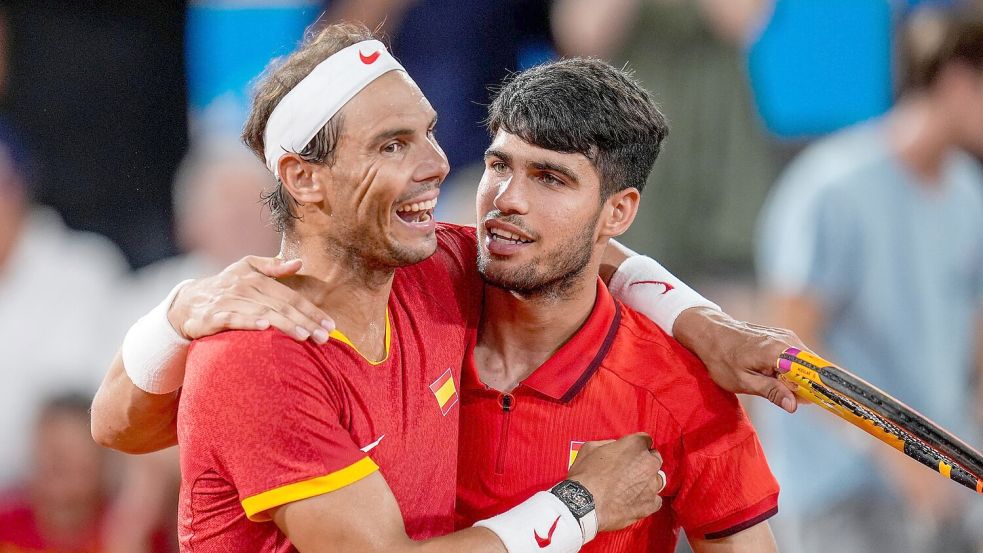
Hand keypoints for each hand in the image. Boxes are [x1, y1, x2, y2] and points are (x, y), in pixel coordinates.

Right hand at [167, 256, 334, 342]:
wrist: (186, 302)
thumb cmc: (224, 286)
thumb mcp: (246, 269)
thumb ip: (272, 267)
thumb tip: (298, 262)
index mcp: (256, 279)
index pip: (291, 296)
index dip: (312, 310)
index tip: (331, 324)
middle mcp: (244, 288)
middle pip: (281, 306)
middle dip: (305, 321)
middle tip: (324, 337)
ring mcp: (227, 301)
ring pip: (262, 312)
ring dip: (284, 324)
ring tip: (304, 336)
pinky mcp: (211, 316)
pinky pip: (232, 319)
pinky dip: (247, 322)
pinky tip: (264, 327)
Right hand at [567, 433, 664, 530]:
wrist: (584, 504)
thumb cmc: (585, 475)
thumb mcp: (591, 448)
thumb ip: (609, 443)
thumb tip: (616, 447)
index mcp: (635, 445)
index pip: (645, 440)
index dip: (636, 446)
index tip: (630, 453)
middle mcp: (648, 462)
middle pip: (654, 458)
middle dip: (644, 462)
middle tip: (629, 471)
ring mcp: (652, 484)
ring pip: (657, 479)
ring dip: (647, 481)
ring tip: (631, 488)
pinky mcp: (651, 504)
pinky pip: (656, 499)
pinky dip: (647, 499)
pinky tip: (634, 501)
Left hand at [674, 307, 803, 412]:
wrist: (709, 333)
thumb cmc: (721, 359)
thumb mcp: (743, 381)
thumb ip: (771, 391)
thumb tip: (794, 405)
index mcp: (778, 351)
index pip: (813, 371)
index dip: (818, 389)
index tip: (816, 403)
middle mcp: (786, 340)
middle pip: (812, 367)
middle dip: (807, 385)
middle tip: (791, 400)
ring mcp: (786, 335)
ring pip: (805, 362)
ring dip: (798, 377)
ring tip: (776, 385)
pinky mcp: (783, 336)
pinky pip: (797, 356)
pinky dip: (792, 368)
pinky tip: (775, 375)